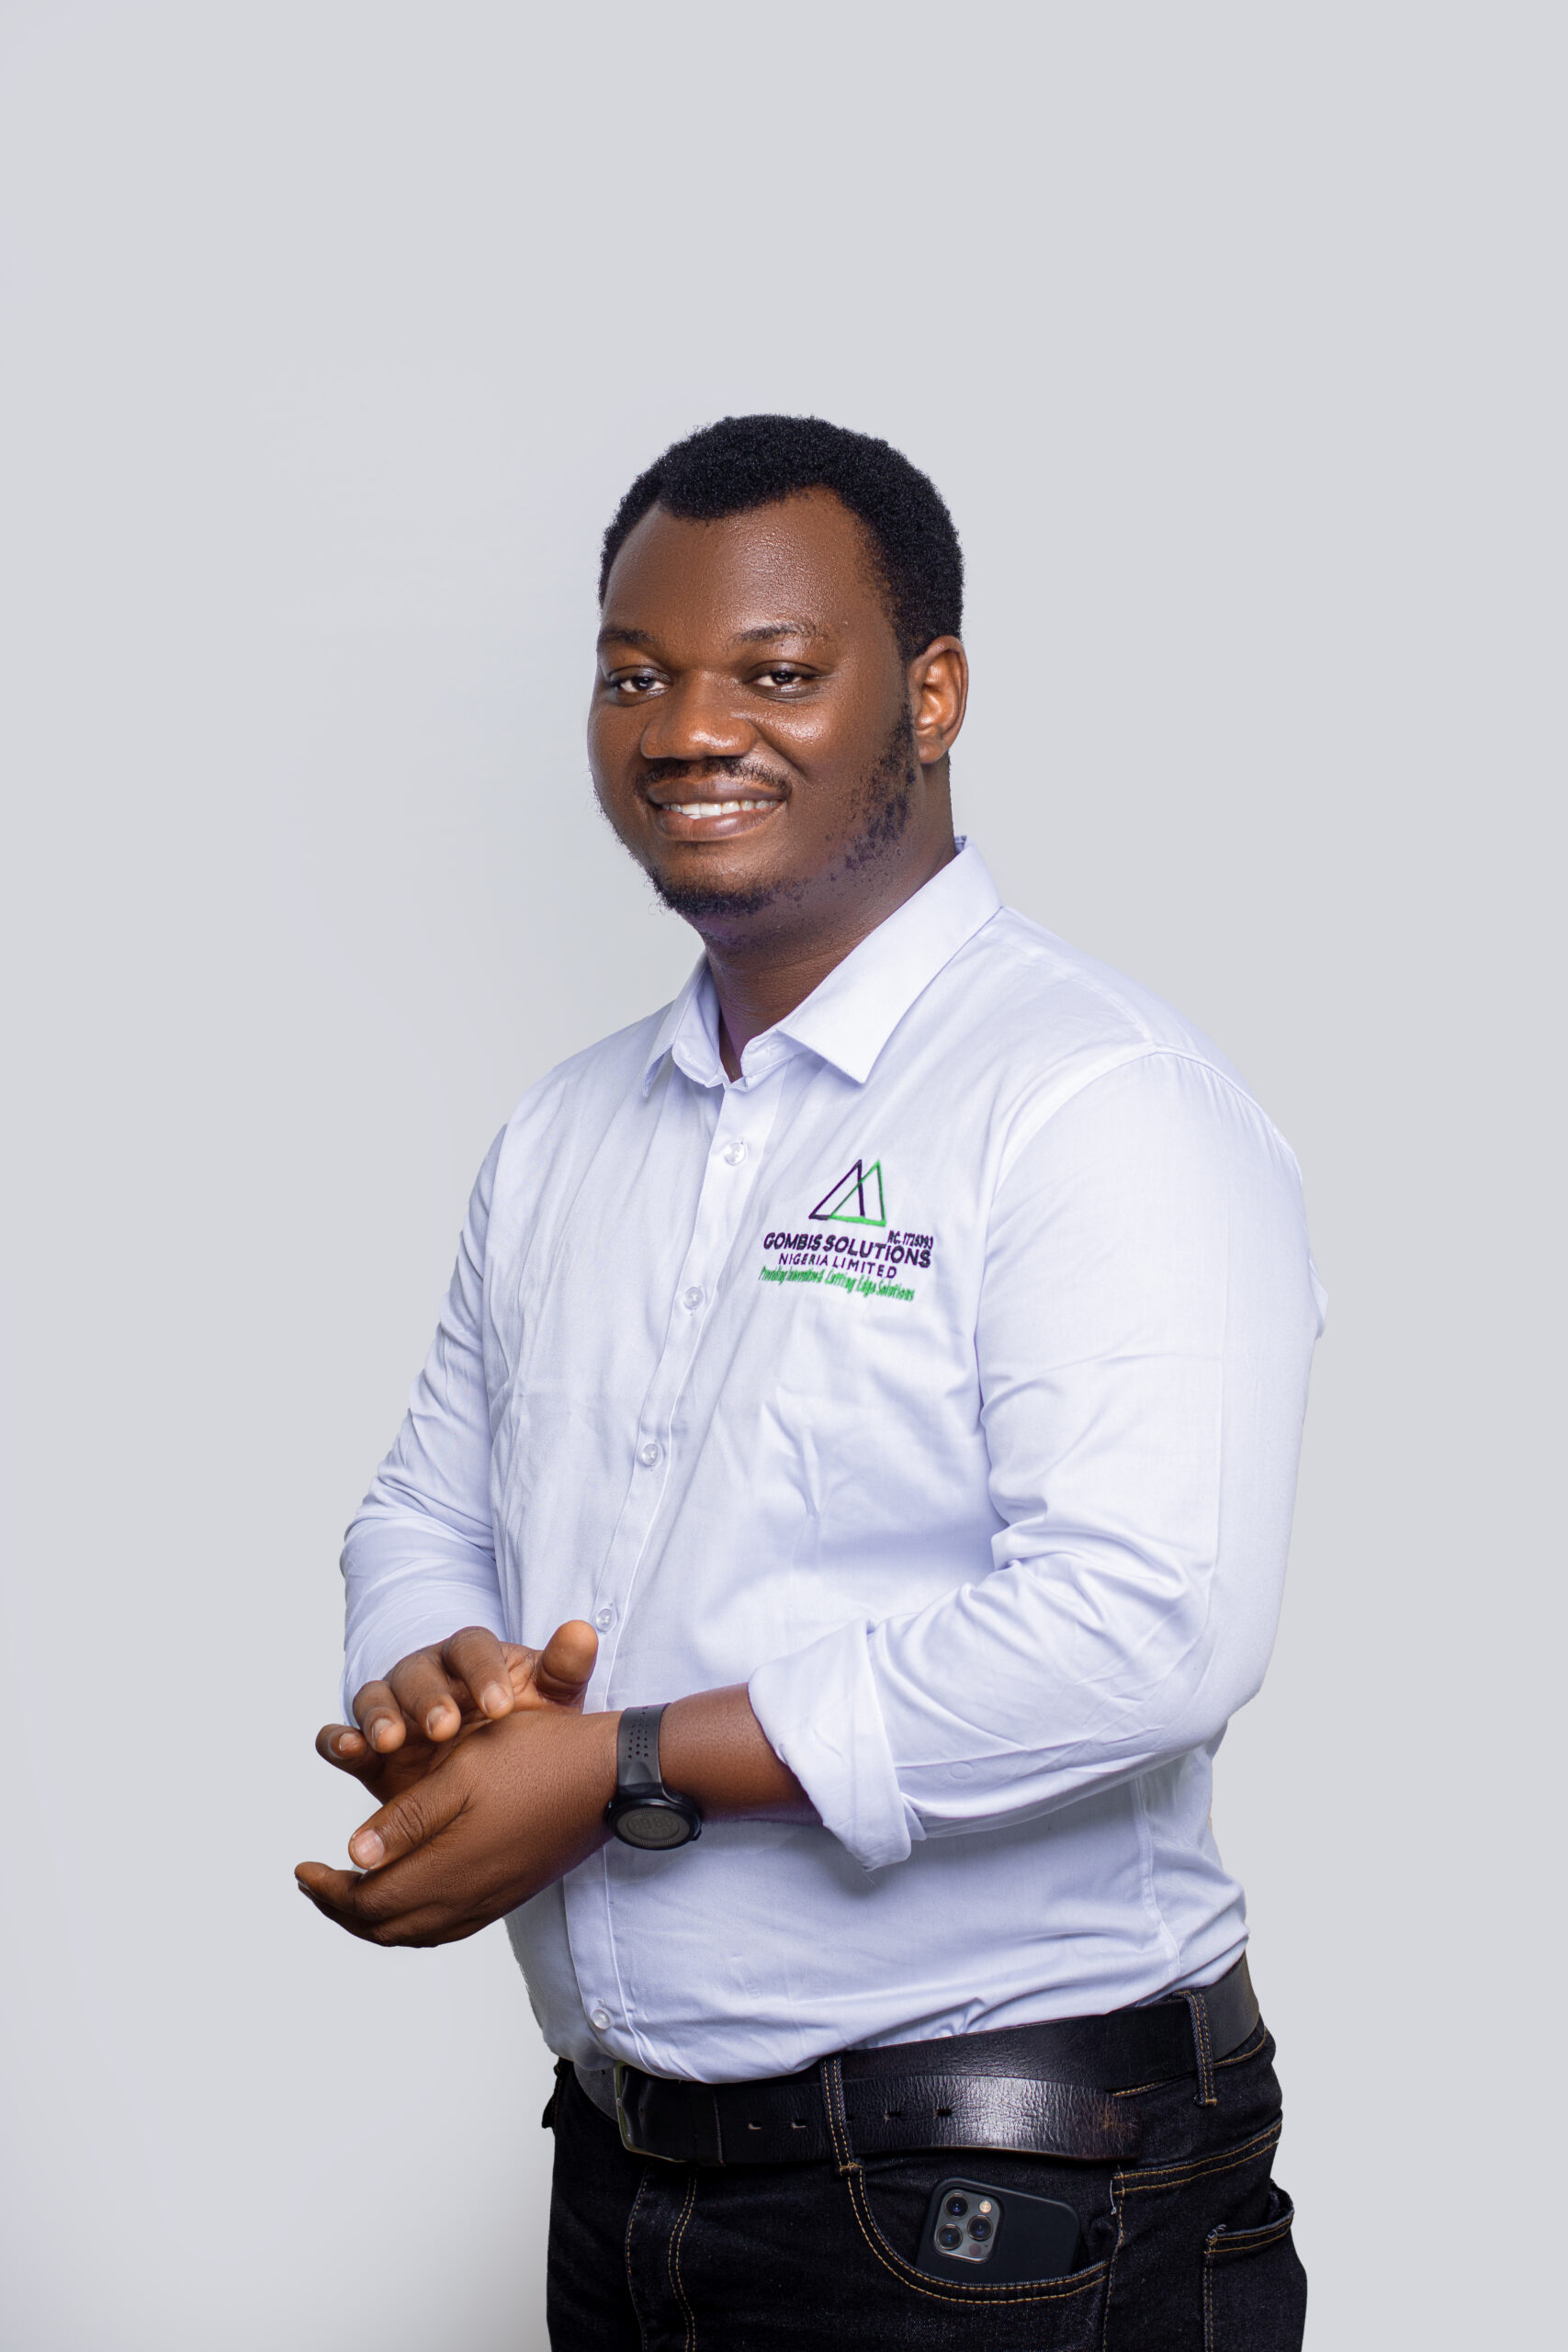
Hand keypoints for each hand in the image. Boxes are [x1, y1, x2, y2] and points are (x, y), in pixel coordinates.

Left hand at [295, 1705, 619, 1946]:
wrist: (610, 1774)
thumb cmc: (536, 1757)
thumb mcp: (462, 1773)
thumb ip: (405, 1819)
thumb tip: (353, 1854)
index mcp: (449, 1869)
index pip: (367, 1901)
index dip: (327, 1889)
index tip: (301, 1866)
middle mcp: (468, 1898)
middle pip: (384, 1928)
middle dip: (340, 1908)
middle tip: (313, 1880)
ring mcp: (491, 1900)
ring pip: (412, 1933)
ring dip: (372, 1918)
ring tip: (347, 1888)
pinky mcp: (507, 1894)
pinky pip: (442, 1928)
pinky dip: (408, 1920)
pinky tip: (403, 1892)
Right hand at [314, 1621, 597, 1809]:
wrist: (489, 1771)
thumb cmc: (522, 1723)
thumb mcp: (550, 1700)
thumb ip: (563, 1669)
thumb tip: (582, 1631)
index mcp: (470, 1657)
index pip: (472, 1648)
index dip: (483, 1673)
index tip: (500, 1706)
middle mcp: (426, 1675)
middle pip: (419, 1672)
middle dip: (429, 1698)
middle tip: (444, 1727)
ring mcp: (392, 1709)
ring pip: (375, 1698)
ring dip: (380, 1717)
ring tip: (391, 1741)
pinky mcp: (366, 1748)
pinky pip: (339, 1736)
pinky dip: (337, 1740)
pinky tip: (347, 1748)